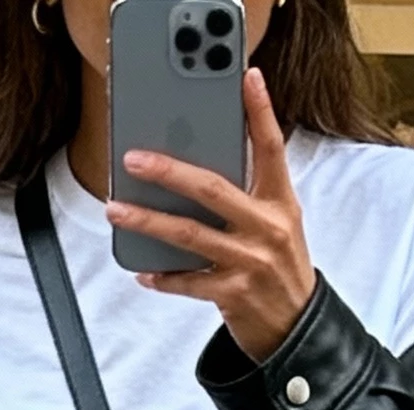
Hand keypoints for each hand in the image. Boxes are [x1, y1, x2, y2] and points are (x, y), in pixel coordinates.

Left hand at [108, 70, 315, 364]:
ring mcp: (251, 262)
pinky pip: (188, 282)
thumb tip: (195, 168)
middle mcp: (268, 228)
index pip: (271, 148)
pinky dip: (163, 277)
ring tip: (117, 209)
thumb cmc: (278, 267)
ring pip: (189, 235)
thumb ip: (248, 194)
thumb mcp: (277, 223)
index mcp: (281, 202)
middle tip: (134, 159)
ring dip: (147, 221)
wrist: (296, 328)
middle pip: (213, 189)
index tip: (247, 77)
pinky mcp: (234, 294)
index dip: (260, 111)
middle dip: (169, 171)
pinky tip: (142, 270)